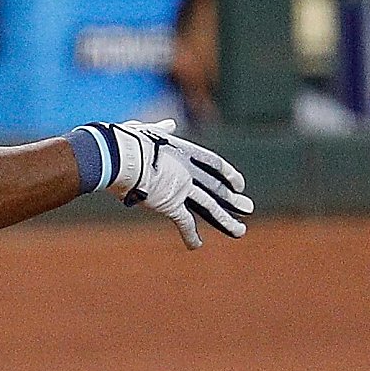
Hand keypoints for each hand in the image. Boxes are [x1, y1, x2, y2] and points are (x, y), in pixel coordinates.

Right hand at [73, 119, 252, 249]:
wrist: (121, 156)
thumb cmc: (127, 141)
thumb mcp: (148, 131)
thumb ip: (161, 130)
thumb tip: (169, 124)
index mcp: (184, 152)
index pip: (213, 164)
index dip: (227, 174)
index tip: (238, 184)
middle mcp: (188, 172)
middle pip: (216, 188)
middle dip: (233, 200)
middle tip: (248, 207)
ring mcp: (182, 189)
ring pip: (210, 208)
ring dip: (225, 221)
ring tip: (240, 231)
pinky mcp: (171, 205)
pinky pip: (184, 223)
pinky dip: (190, 236)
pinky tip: (196, 246)